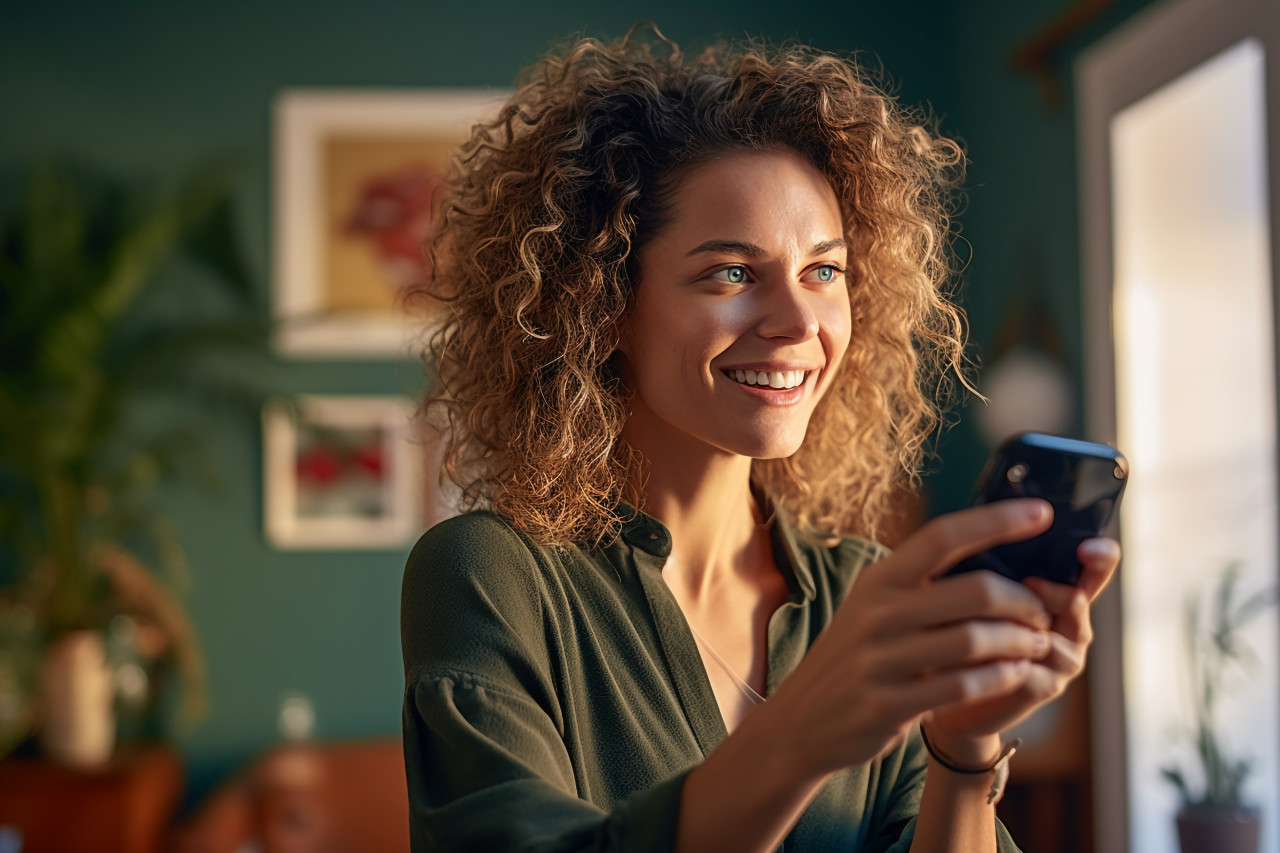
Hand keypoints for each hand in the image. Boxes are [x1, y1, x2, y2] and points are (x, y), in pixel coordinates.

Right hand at [762, 499, 1056, 777]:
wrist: (804, 719)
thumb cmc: (855, 657)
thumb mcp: (874, 609)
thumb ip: (922, 586)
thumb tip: (994, 556)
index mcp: (879, 580)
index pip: (943, 536)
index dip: (996, 521)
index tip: (1042, 513)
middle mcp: (878, 614)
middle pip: (974, 591)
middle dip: (1022, 601)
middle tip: (1041, 612)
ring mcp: (881, 660)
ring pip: (976, 641)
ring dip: (1019, 643)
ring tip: (1035, 645)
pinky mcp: (889, 705)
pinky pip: (963, 687)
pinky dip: (1000, 679)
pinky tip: (1014, 675)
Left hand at [924, 535, 1120, 750]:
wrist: (946, 683)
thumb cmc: (960, 623)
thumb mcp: (974, 584)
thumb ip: (993, 562)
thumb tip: (987, 518)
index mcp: (1060, 591)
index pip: (1094, 570)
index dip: (1100, 558)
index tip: (1089, 547)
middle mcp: (1070, 625)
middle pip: (1076, 600)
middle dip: (1050, 591)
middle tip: (1028, 584)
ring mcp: (1062, 659)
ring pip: (1054, 639)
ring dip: (1020, 630)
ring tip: (989, 624)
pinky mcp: (1042, 688)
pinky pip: (1034, 673)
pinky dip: (1007, 664)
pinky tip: (982, 658)